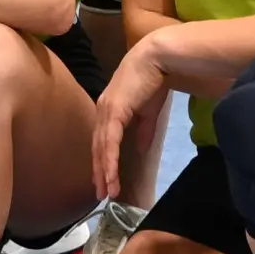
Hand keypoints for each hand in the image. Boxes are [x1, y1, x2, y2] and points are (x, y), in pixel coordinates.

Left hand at [92, 40, 171, 201]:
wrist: (157, 59)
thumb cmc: (153, 81)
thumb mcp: (148, 111)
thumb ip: (143, 131)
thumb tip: (141, 149)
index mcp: (109, 111)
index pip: (102, 141)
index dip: (102, 161)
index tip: (104, 180)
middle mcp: (103, 111)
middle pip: (97, 147)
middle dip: (99, 172)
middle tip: (101, 194)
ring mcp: (106, 111)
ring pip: (102, 147)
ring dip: (104, 171)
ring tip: (107, 191)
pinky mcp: (114, 111)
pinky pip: (110, 141)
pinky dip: (110, 159)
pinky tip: (111, 174)